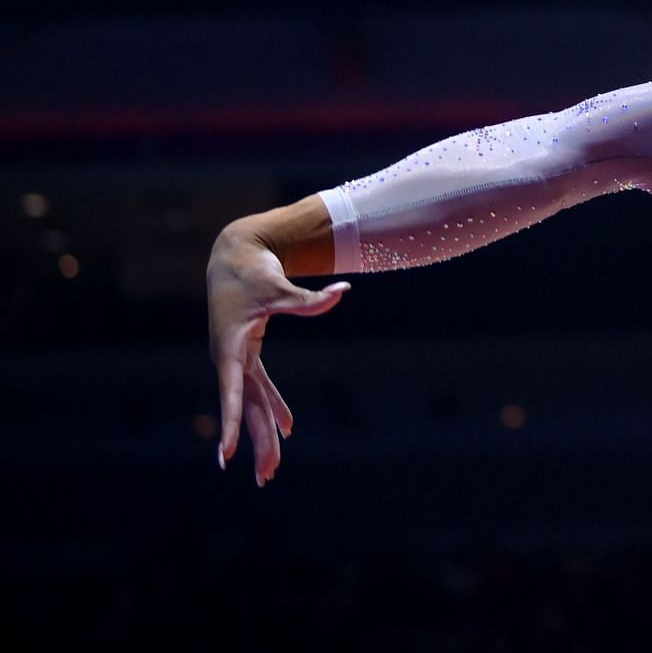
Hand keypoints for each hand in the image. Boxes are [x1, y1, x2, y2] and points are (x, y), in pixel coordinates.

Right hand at [206, 224, 350, 486]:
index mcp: (231, 347)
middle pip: (246, 408)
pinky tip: (287, 429)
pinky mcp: (245, 354)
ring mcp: (236, 359)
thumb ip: (309, 298)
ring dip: (263, 434)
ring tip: (271, 471)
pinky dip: (272, 407)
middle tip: (266, 478)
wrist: (233, 254)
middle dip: (256, 443)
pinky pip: (259, 388)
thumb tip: (344, 290)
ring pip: (251, 403)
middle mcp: (229, 359)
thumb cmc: (253, 270)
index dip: (231, 423)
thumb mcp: (278, 286)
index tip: (225, 455)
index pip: (233, 392)